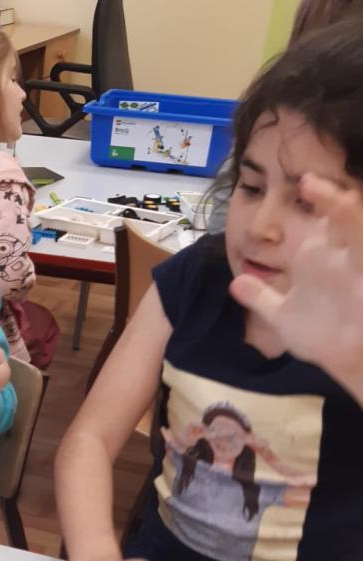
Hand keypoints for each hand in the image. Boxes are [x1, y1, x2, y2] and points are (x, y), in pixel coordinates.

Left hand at [230, 175, 362, 401]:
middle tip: (292, 178)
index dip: (276, 209)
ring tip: (310, 184)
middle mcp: (330, 250)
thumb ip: (260, 299)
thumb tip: (235, 282)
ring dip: (331, 201)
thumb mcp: (284, 317)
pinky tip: (346, 204)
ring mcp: (351, 257)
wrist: (354, 357)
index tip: (258, 194)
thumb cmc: (325, 335)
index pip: (291, 224)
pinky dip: (353, 221)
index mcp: (308, 258)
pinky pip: (360, 237)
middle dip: (308, 193)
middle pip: (320, 211)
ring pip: (345, 219)